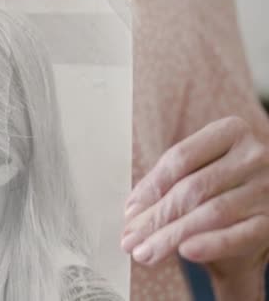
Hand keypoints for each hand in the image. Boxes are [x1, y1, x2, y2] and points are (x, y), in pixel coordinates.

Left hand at [121, 116, 268, 297]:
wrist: (263, 207)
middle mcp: (254, 156)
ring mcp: (267, 189)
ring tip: (144, 252)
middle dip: (155, 218)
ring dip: (171, 236)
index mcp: (230, 132)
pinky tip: (185, 252)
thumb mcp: (200, 168)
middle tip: (129, 240)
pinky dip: (211, 244)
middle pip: (192, 188)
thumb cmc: (221, 185)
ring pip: (211, 213)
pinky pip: (240, 236)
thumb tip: (134, 211)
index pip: (180, 158)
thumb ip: (169, 181)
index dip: (150, 186)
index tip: (129, 212)